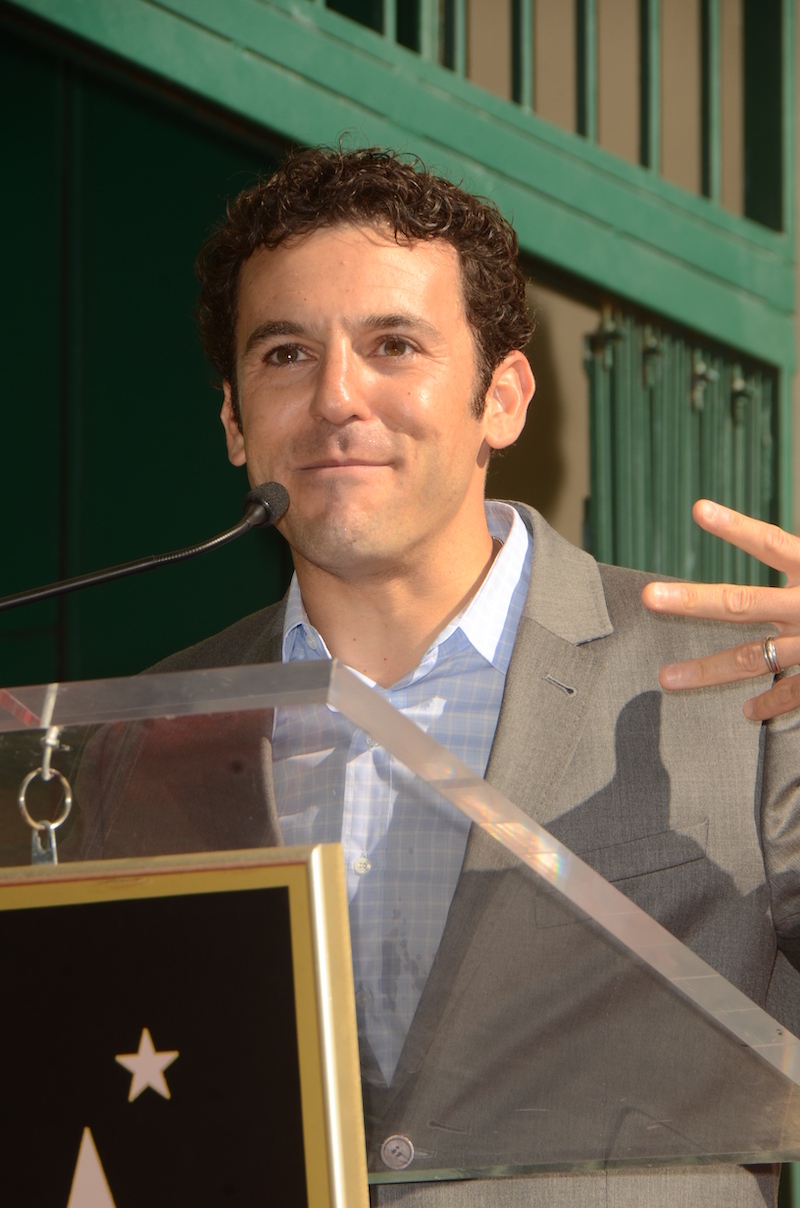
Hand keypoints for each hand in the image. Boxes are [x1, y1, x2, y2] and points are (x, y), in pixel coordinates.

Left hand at [641, 500, 799, 719]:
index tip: (698, 508)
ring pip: (755, 659)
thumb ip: (797, 558)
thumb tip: (763, 535)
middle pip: (743, 603)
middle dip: (693, 601)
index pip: (774, 544)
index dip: (738, 527)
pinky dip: (773, 703)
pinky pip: (796, 694)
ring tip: (665, 680)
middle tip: (648, 597)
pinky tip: (748, 713)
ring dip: (708, 671)